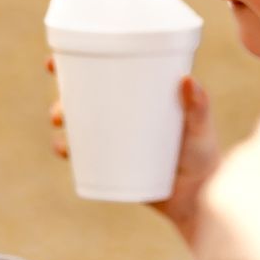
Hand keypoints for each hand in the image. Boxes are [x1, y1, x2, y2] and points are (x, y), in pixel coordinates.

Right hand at [46, 59, 220, 243]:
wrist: (199, 198)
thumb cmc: (204, 157)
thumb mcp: (200, 129)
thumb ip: (198, 108)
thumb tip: (187, 79)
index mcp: (143, 92)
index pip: (107, 68)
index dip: (78, 61)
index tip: (55, 61)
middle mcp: (126, 110)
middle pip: (85, 93)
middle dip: (63, 93)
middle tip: (60, 107)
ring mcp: (117, 136)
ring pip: (80, 121)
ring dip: (62, 118)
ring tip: (60, 124)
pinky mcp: (113, 161)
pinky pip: (84, 153)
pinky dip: (70, 149)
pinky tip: (64, 148)